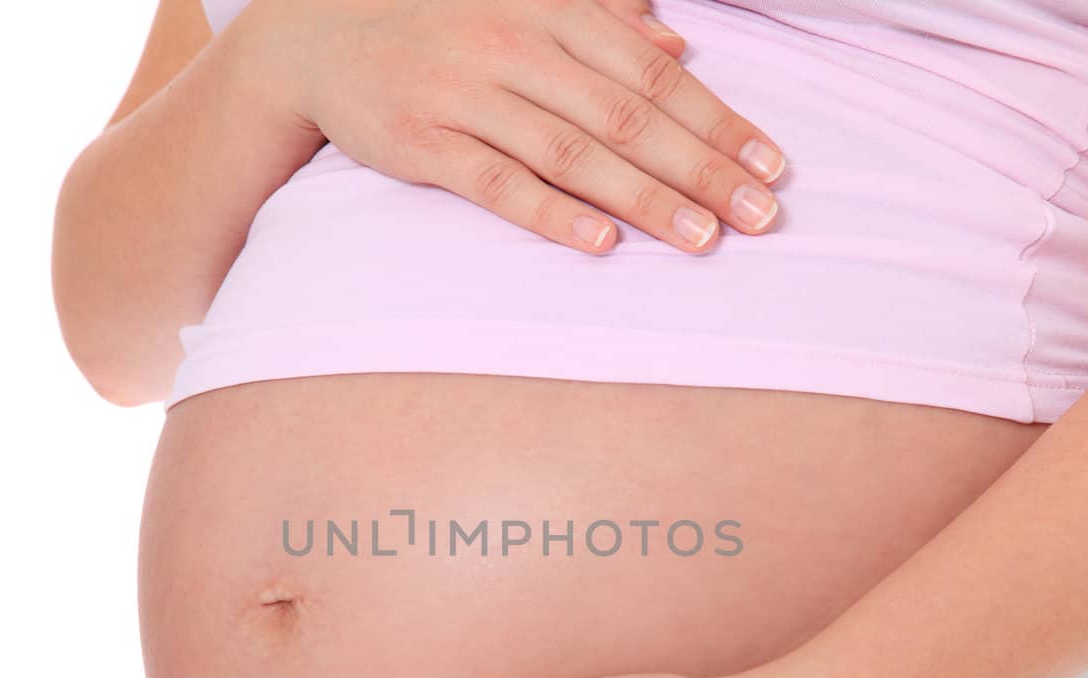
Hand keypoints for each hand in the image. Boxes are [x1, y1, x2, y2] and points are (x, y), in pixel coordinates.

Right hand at [255, 0, 786, 253]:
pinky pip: (496, 183)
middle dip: (699, 167)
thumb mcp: (520, 4)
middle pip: (625, 115)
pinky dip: (551, 213)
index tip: (769, 165)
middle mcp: (512, 46)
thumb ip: (600, 20)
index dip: (716, 120)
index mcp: (548, 11)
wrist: (319, 38)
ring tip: (702, 239)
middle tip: (760, 215)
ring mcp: (465, 95)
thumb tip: (677, 45)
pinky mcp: (422, 143)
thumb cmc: (440, 25)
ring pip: (570, 152)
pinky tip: (602, 243)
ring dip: (642, 199)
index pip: (652, 73)